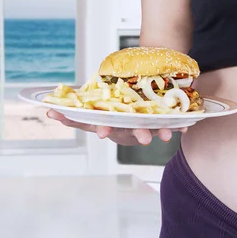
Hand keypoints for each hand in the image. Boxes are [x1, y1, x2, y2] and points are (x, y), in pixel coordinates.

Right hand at [47, 109, 187, 145]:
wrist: (134, 98)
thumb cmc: (111, 105)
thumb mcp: (93, 106)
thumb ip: (74, 112)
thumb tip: (49, 113)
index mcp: (108, 120)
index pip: (101, 126)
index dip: (104, 129)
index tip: (103, 133)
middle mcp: (125, 125)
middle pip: (131, 131)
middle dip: (139, 133)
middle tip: (147, 139)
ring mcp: (142, 124)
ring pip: (152, 129)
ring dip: (160, 131)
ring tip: (168, 135)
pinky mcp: (158, 122)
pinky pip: (170, 124)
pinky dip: (180, 126)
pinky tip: (187, 127)